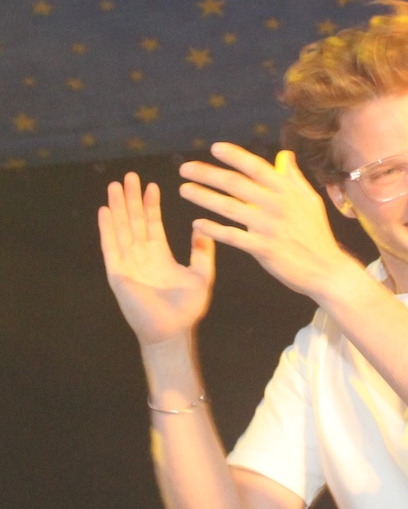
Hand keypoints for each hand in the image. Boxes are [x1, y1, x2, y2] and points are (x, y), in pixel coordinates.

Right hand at [99, 173, 214, 345]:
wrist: (173, 332)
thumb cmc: (187, 309)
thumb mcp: (201, 275)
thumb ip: (202, 252)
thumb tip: (201, 226)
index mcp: (160, 256)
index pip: (153, 225)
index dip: (151, 206)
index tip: (152, 185)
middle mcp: (142, 257)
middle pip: (134, 222)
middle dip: (132, 199)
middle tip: (130, 176)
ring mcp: (129, 264)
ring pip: (122, 229)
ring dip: (118, 208)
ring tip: (116, 186)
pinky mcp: (119, 274)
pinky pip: (111, 247)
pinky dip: (107, 229)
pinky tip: (105, 211)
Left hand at [178, 143, 357, 299]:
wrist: (327, 270)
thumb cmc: (317, 235)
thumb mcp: (310, 201)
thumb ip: (294, 178)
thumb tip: (284, 156)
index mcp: (287, 192)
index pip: (257, 168)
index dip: (235, 156)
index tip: (215, 148)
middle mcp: (277, 206)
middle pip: (237, 184)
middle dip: (208, 174)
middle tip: (185, 168)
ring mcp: (270, 228)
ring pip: (230, 208)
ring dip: (204, 197)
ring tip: (185, 190)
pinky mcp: (264, 249)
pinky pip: (233, 237)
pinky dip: (214, 230)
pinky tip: (198, 224)